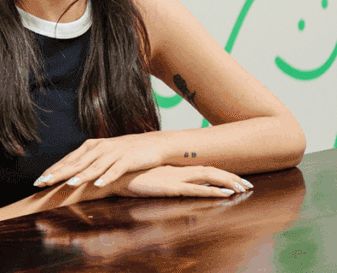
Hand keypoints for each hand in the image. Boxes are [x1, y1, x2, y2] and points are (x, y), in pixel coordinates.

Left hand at [34, 134, 166, 189]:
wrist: (154, 143)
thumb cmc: (124, 152)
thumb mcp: (102, 154)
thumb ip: (86, 162)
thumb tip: (67, 174)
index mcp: (90, 146)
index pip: (68, 160)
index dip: (53, 170)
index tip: (39, 180)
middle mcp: (99, 148)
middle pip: (76, 163)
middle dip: (59, 173)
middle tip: (44, 182)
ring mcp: (113, 153)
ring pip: (94, 166)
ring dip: (81, 176)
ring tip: (69, 184)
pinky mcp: (127, 159)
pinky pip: (116, 170)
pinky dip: (107, 177)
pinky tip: (99, 184)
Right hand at [108, 165, 251, 197]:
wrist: (115, 176)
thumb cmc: (128, 178)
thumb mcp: (148, 179)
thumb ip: (158, 179)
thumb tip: (164, 182)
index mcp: (174, 169)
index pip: (203, 169)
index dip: (221, 174)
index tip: (235, 179)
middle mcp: (179, 171)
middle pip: (212, 172)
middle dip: (232, 178)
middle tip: (249, 184)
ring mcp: (176, 178)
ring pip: (210, 178)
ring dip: (229, 183)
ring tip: (245, 188)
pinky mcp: (172, 187)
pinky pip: (198, 189)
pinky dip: (214, 191)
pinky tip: (227, 194)